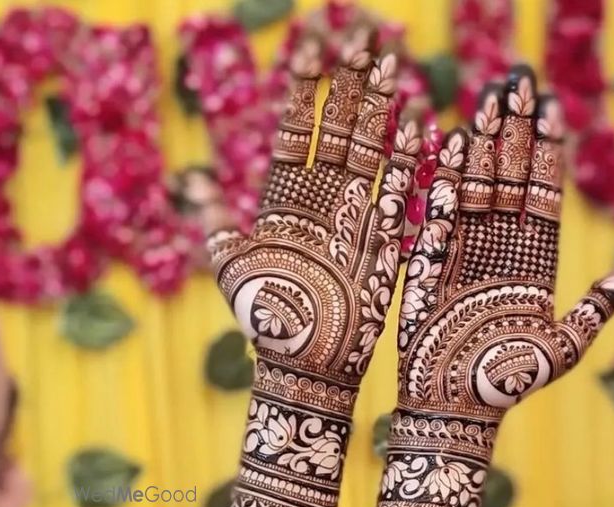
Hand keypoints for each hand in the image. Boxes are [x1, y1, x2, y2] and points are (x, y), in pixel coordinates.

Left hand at [205, 33, 421, 386]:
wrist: (308, 364)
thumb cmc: (268, 321)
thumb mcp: (233, 271)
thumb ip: (217, 227)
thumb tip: (195, 187)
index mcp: (286, 197)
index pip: (297, 128)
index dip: (304, 87)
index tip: (311, 44)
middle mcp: (324, 198)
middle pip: (340, 127)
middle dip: (352, 82)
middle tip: (364, 35)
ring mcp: (356, 216)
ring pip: (371, 150)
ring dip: (382, 108)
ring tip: (393, 63)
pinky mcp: (383, 239)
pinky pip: (397, 191)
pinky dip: (406, 159)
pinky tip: (418, 123)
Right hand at [397, 65, 613, 419]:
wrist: (455, 408)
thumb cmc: (512, 383)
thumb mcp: (567, 345)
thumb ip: (598, 305)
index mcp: (534, 266)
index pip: (544, 195)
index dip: (548, 151)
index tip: (555, 107)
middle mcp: (499, 252)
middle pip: (509, 179)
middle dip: (514, 130)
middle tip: (519, 80)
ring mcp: (463, 253)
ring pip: (475, 186)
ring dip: (482, 141)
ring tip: (490, 95)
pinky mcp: (428, 261)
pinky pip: (437, 210)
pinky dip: (443, 175)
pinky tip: (450, 138)